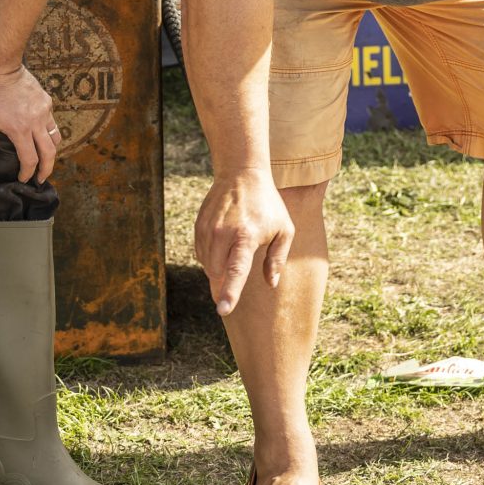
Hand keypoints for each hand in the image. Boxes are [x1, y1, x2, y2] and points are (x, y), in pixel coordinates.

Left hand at [0, 63, 59, 183]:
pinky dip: (48, 133)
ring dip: (51, 152)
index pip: (30, 159)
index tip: (24, 178)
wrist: (1, 69)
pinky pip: (52, 122)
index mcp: (19, 130)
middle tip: (41, 179)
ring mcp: (44, 112)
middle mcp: (36, 123)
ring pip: (55, 138)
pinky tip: (40, 135)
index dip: (27, 173)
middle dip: (46, 170)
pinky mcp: (47, 102)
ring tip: (44, 159)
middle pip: (49, 153)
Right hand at [195, 169, 293, 316]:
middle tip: (235, 275)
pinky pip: (201, 254)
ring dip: (219, 269)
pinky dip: (211, 258)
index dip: (230, 293)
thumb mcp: (284, 230)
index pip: (236, 271)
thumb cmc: (268, 205)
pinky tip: (223, 245)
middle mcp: (223, 234)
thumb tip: (271, 283)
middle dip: (225, 282)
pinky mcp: (199, 227)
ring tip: (234, 250)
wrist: (242, 174)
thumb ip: (277, 259)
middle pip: (217, 274)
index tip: (223, 310)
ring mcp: (208, 230)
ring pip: (207, 266)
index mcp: (246, 237)